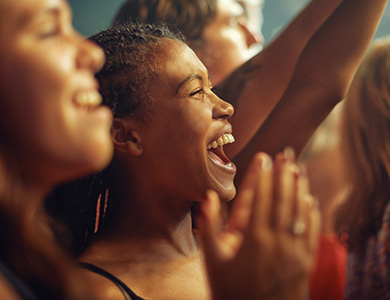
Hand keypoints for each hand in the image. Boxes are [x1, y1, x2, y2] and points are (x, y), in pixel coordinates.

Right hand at [197, 149, 320, 299]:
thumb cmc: (229, 292)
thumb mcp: (211, 261)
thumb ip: (207, 227)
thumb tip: (208, 197)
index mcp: (254, 239)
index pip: (261, 198)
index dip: (264, 176)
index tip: (265, 157)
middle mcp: (277, 241)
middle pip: (283, 200)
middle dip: (284, 175)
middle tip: (286, 154)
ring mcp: (294, 252)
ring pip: (299, 213)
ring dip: (299, 189)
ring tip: (298, 169)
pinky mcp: (304, 263)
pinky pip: (311, 233)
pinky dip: (312, 214)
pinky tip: (310, 200)